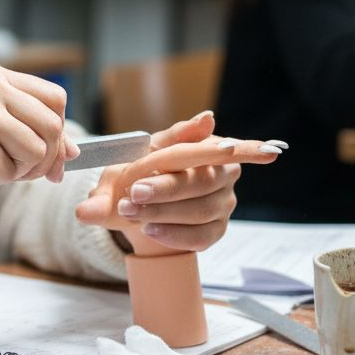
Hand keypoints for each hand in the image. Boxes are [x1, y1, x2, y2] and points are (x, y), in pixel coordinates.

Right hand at [0, 62, 78, 205]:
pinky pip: (8, 172)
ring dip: (16, 172)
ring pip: (37, 152)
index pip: (54, 97)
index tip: (48, 157)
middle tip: (17, 173)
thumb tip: (70, 152)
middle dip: (45, 159)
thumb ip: (16, 125)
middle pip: (54, 125)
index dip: (58, 132)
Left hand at [74, 111, 283, 256]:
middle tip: (135, 191)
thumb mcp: (148, 148)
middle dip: (166, 188)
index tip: (183, 155)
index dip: (200, 150)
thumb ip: (177, 134)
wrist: (134, 203)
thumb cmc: (141, 170)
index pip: (208, 150)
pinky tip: (149, 229)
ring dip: (162, 212)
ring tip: (129, 210)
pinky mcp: (216, 230)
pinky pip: (201, 236)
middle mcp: (224, 175)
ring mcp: (223, 204)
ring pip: (201, 211)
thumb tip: (207, 117)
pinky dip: (172, 234)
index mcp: (211, 147)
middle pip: (203, 181)